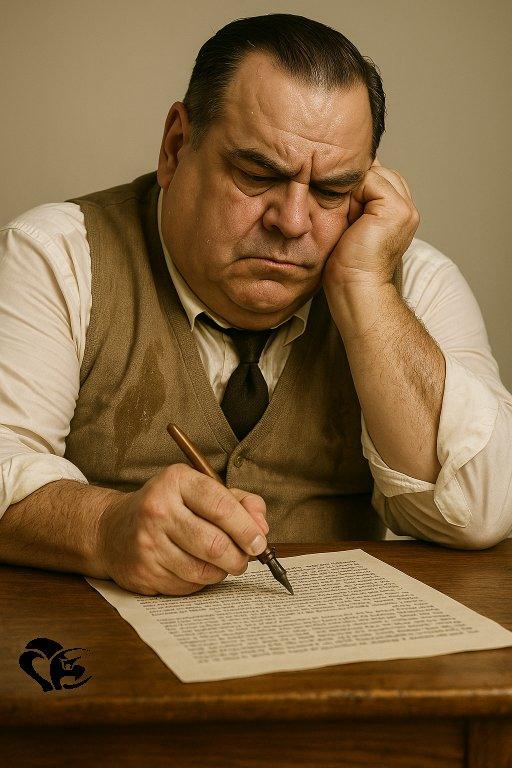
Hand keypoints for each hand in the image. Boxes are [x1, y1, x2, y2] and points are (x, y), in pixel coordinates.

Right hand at [96, 464, 268, 595]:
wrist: (112, 529)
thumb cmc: (168, 506)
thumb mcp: (200, 490)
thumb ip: (239, 502)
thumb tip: (261, 528)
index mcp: (177, 481)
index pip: (221, 507)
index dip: (246, 528)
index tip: (259, 542)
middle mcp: (158, 510)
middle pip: (215, 544)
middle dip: (239, 557)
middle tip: (245, 558)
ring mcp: (148, 542)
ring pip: (203, 570)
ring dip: (222, 571)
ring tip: (222, 562)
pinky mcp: (143, 571)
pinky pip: (187, 585)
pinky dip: (201, 581)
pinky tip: (197, 568)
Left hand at [322, 157, 419, 289]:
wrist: (354, 289)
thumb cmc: (346, 266)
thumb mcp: (351, 224)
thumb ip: (357, 201)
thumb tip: (345, 176)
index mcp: (398, 214)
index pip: (378, 178)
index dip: (356, 188)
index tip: (345, 214)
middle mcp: (407, 209)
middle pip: (379, 172)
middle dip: (356, 187)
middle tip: (347, 218)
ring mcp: (405, 209)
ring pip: (375, 173)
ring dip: (354, 192)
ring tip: (350, 221)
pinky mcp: (397, 210)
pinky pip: (370, 179)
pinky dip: (354, 194)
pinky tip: (351, 219)